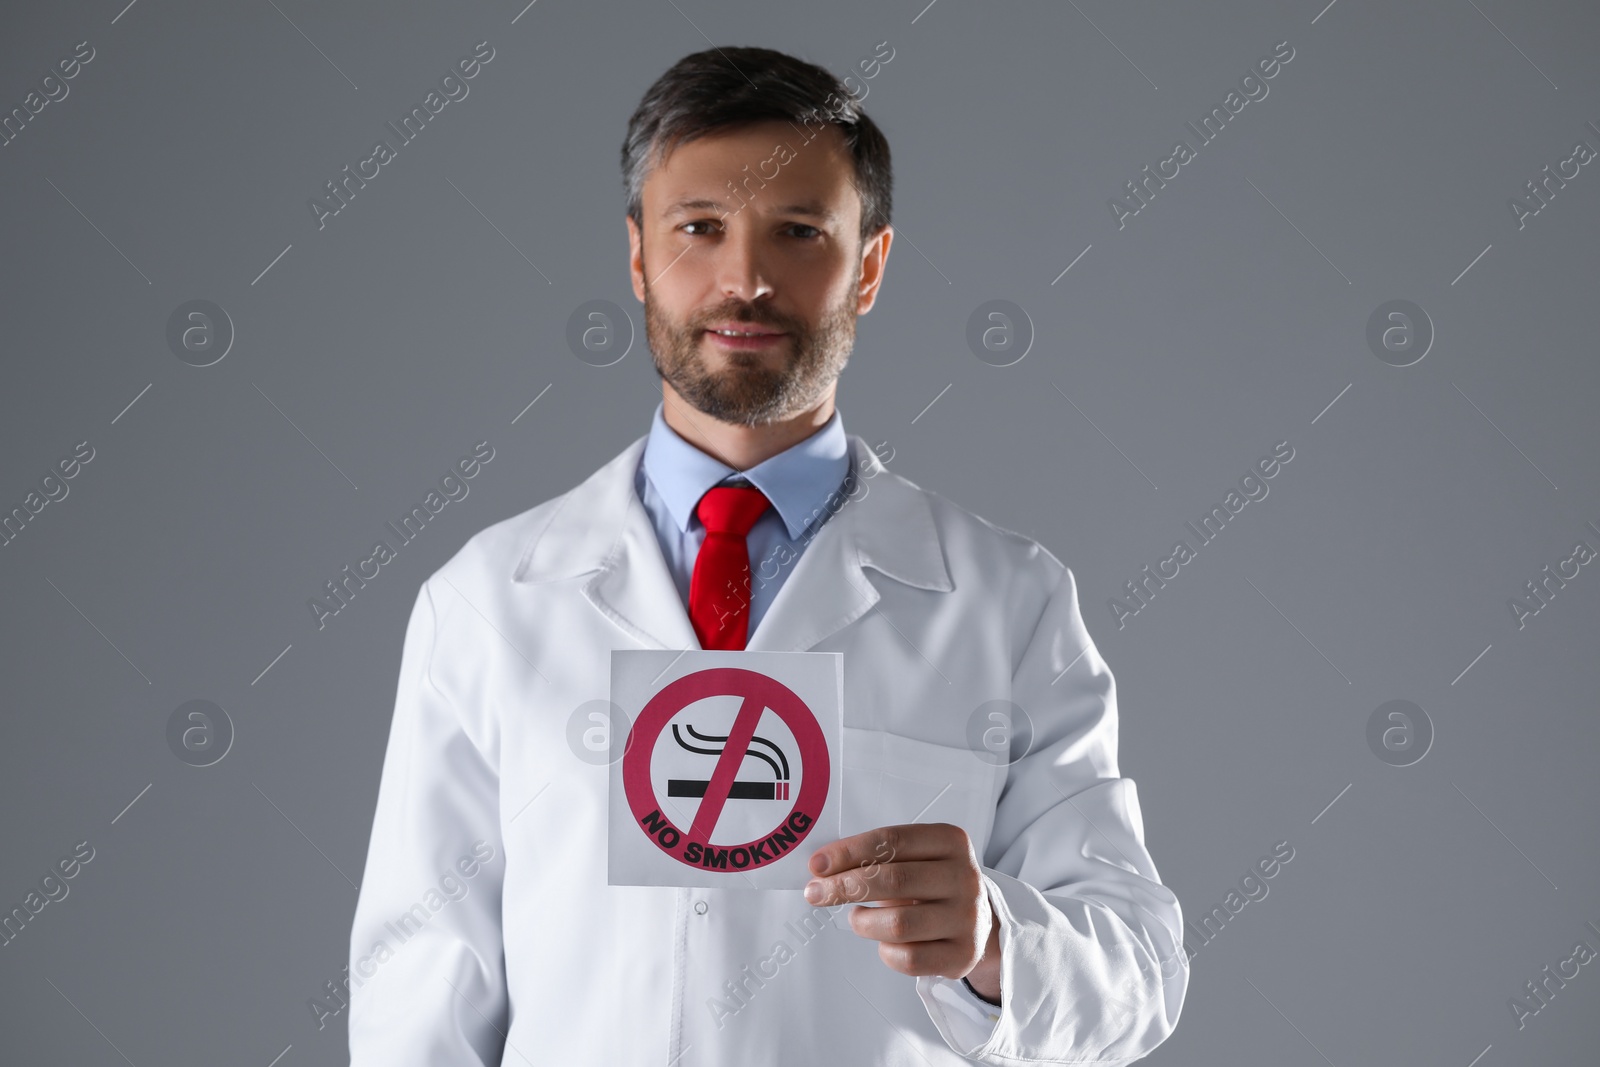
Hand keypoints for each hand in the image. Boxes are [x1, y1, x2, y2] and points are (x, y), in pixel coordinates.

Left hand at [804, 822, 1001, 1000]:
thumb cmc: (931, 883)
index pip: (892, 840)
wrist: (977, 920)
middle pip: (893, 880)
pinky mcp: (963, 954)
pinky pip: (910, 958)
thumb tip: (821, 869)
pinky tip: (885, 941)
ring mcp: (968, 918)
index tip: (817, 864)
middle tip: (815, 893)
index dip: (849, 852)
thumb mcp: (913, 858)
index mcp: (951, 841)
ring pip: (899, 924)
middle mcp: (965, 877)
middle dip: (844, 886)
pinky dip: (886, 952)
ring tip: (857, 918)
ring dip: (863, 922)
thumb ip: (875, 858)